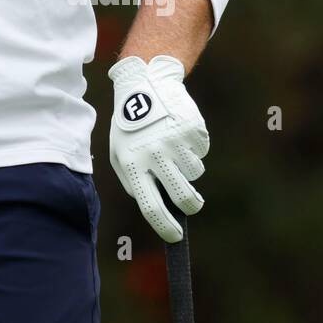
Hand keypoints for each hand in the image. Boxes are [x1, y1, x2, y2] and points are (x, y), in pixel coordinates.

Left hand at [107, 54, 208, 243]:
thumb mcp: (120, 153)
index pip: (151, 207)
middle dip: (191, 205)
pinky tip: (179, 131)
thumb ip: (133, 182)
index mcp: (133, 163)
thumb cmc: (130, 126)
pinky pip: (202, 151)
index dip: (165, 227)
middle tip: (191, 203)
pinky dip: (194, 147)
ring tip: (173, 146)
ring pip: (195, 173)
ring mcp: (175, 141)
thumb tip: (155, 207)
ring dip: (188, 166)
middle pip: (183, 197)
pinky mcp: (192, 129)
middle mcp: (155, 154)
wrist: (145, 85)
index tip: (175, 237)